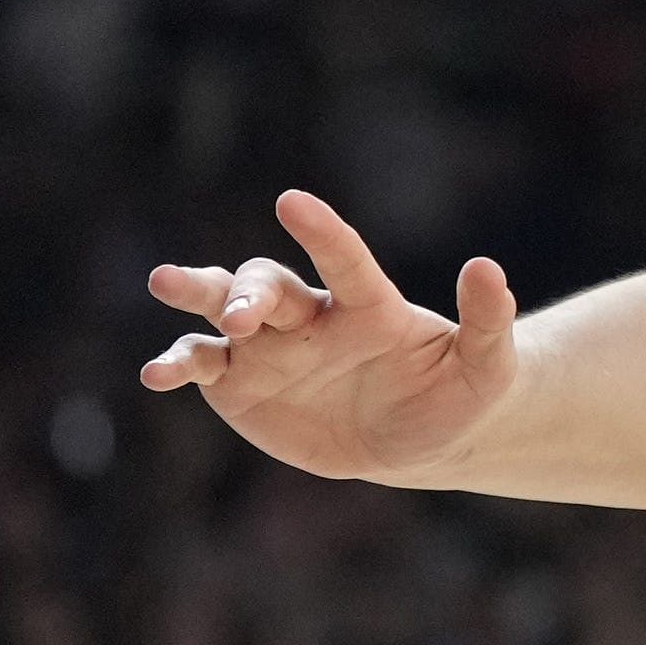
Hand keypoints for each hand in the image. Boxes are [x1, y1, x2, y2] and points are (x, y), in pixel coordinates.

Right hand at [141, 189, 520, 480]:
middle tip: (246, 314)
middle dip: (251, 292)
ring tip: (166, 282)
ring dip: (195, 293)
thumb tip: (488, 268)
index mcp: (368, 306)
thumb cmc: (453, 395)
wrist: (417, 442)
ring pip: (220, 308)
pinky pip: (200, 365)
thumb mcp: (485, 369)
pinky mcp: (237, 383)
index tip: (292, 202)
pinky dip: (175, 364)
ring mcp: (268, 346)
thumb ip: (489, 323)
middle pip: (268, 283)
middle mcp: (310, 316)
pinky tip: (157, 375)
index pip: (344, 260)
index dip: (321, 232)